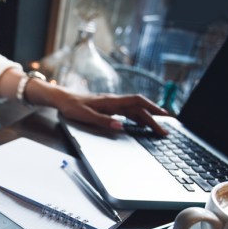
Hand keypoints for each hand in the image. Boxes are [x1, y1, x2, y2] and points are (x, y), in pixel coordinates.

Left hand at [54, 90, 169, 135]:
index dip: (152, 109)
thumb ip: (103, 121)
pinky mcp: (109, 107)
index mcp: (111, 102)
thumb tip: (120, 126)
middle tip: (166, 130)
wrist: (62, 98)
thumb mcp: (85, 116)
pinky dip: (138, 117)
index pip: (137, 103)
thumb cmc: (72, 107)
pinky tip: (141, 123)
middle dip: (155, 117)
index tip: (163, 118)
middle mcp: (114, 101)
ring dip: (148, 117)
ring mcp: (112, 104)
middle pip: (140, 107)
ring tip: (159, 127)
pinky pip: (128, 111)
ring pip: (135, 109)